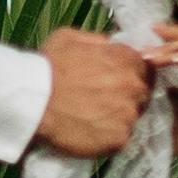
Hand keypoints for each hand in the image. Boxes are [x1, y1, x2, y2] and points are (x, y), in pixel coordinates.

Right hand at [31, 28, 151, 156]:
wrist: (32, 103)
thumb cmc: (47, 67)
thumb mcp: (70, 38)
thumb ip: (98, 41)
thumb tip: (111, 46)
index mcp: (126, 59)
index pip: (145, 67)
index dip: (132, 74)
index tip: (118, 81)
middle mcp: (133, 86)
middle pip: (142, 93)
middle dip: (128, 96)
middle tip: (105, 101)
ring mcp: (128, 114)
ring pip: (132, 117)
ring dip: (118, 118)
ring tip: (93, 118)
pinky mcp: (119, 139)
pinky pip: (120, 138)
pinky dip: (108, 137)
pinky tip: (90, 132)